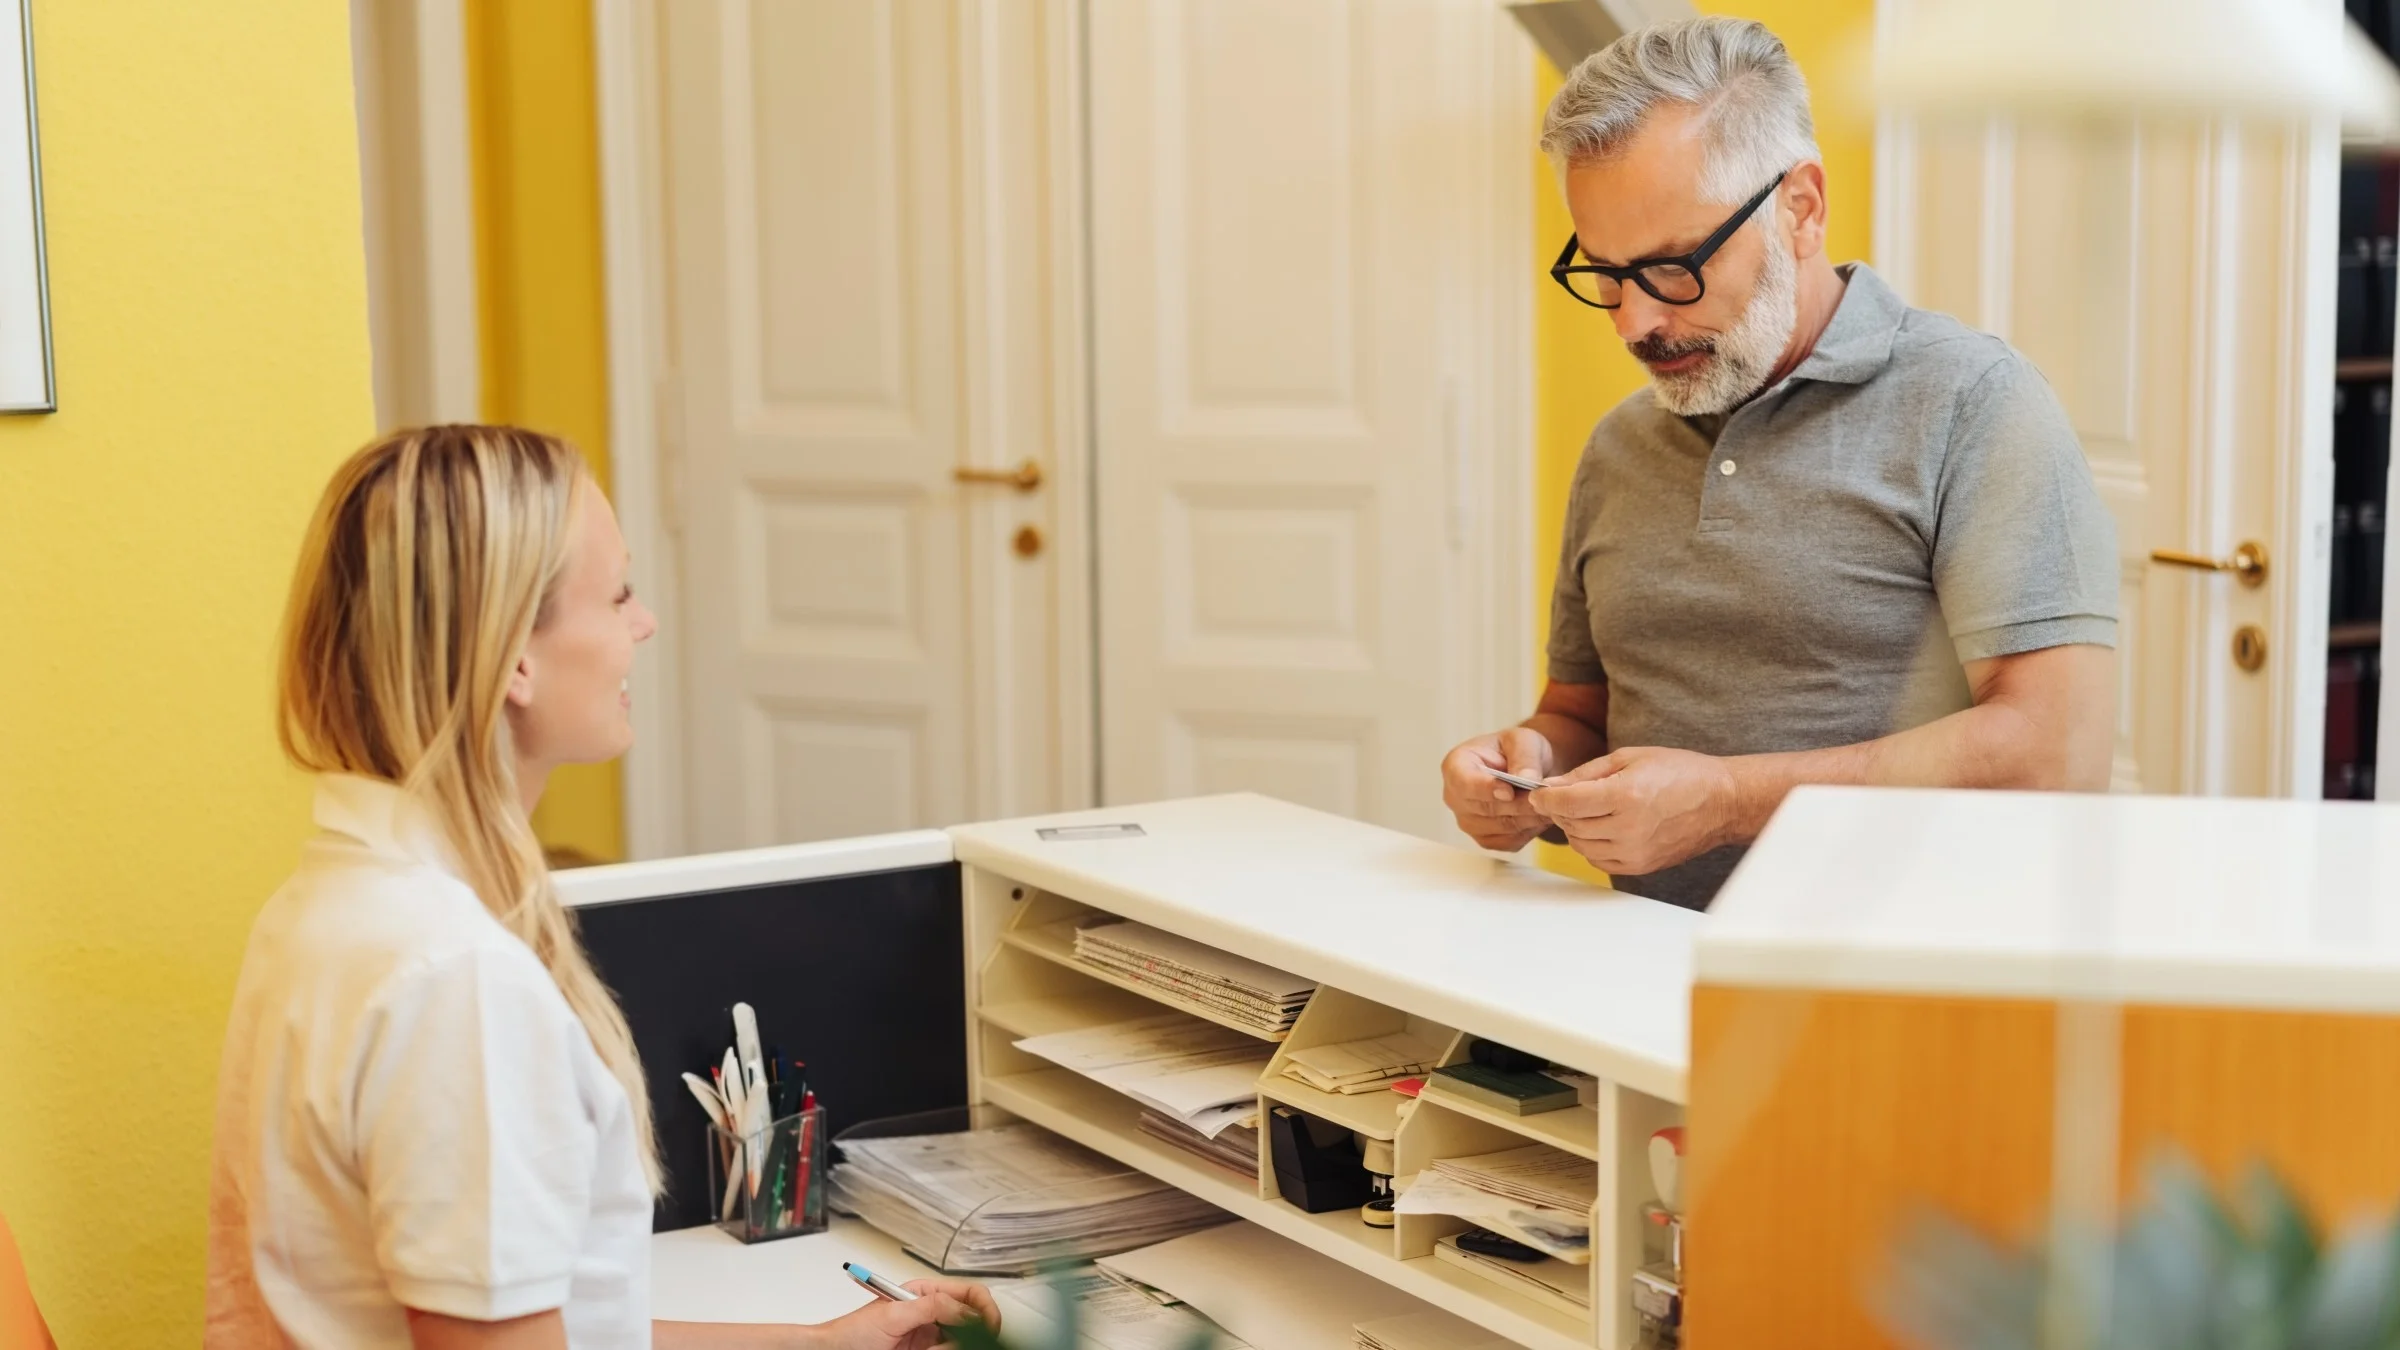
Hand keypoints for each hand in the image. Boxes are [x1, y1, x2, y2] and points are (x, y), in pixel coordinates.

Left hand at [810, 1280, 1000, 1349]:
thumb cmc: (852, 1333)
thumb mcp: (892, 1314)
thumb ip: (930, 1307)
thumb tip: (964, 1310)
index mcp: (927, 1294)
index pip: (971, 1294)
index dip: (986, 1308)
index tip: (989, 1326)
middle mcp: (934, 1315)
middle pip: (974, 1321)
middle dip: (971, 1334)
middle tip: (954, 1345)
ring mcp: (932, 1339)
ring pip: (963, 1342)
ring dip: (955, 1347)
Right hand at [1440, 726, 1557, 850]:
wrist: (1527, 770)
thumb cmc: (1518, 749)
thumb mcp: (1523, 741)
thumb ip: (1524, 758)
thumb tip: (1525, 778)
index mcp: (1455, 766)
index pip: (1464, 784)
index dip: (1486, 789)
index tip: (1510, 791)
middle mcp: (1455, 798)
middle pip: (1485, 809)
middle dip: (1518, 804)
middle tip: (1545, 797)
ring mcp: (1468, 822)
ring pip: (1501, 827)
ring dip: (1528, 817)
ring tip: (1549, 804)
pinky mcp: (1485, 839)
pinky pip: (1509, 841)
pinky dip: (1529, 830)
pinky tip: (1540, 815)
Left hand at [1529, 746, 1736, 876]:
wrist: (1720, 802)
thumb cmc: (1679, 773)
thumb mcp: (1630, 758)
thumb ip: (1586, 774)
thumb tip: (1551, 787)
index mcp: (1626, 796)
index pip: (1567, 803)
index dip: (1545, 798)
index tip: (1537, 793)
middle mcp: (1629, 828)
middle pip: (1570, 825)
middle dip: (1561, 810)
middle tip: (1567, 797)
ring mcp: (1635, 852)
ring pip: (1581, 845)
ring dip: (1576, 828)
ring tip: (1591, 810)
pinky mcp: (1640, 867)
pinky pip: (1598, 860)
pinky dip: (1592, 845)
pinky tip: (1605, 827)